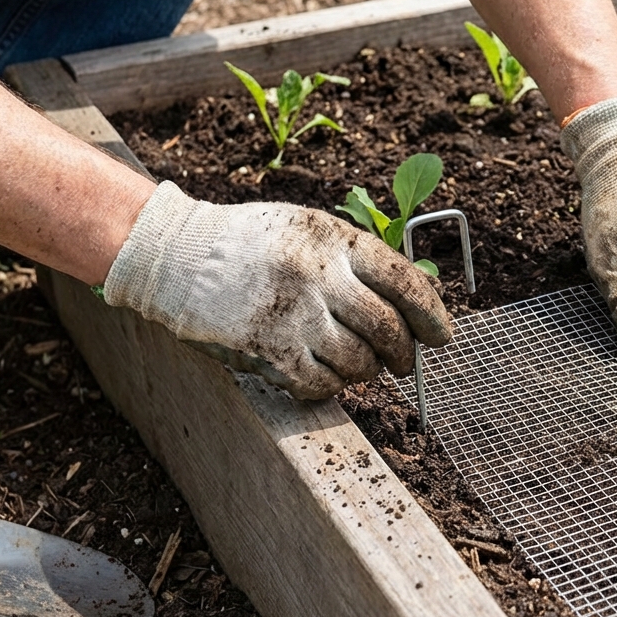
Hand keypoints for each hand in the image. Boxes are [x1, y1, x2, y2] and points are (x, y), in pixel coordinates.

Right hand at [103, 182, 451, 398]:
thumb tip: (410, 304)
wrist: (175, 255)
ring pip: (358, 362)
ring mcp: (293, 313)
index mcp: (334, 239)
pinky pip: (319, 383)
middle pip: (387, 327)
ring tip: (355, 365)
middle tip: (401, 363)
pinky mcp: (267, 347)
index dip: (431, 314)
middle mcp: (318, 275)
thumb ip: (354, 260)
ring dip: (364, 372)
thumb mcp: (308, 230)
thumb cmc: (251, 244)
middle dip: (402, 354)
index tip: (440, 336)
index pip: (404, 281)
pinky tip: (319, 376)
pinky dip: (327, 387)